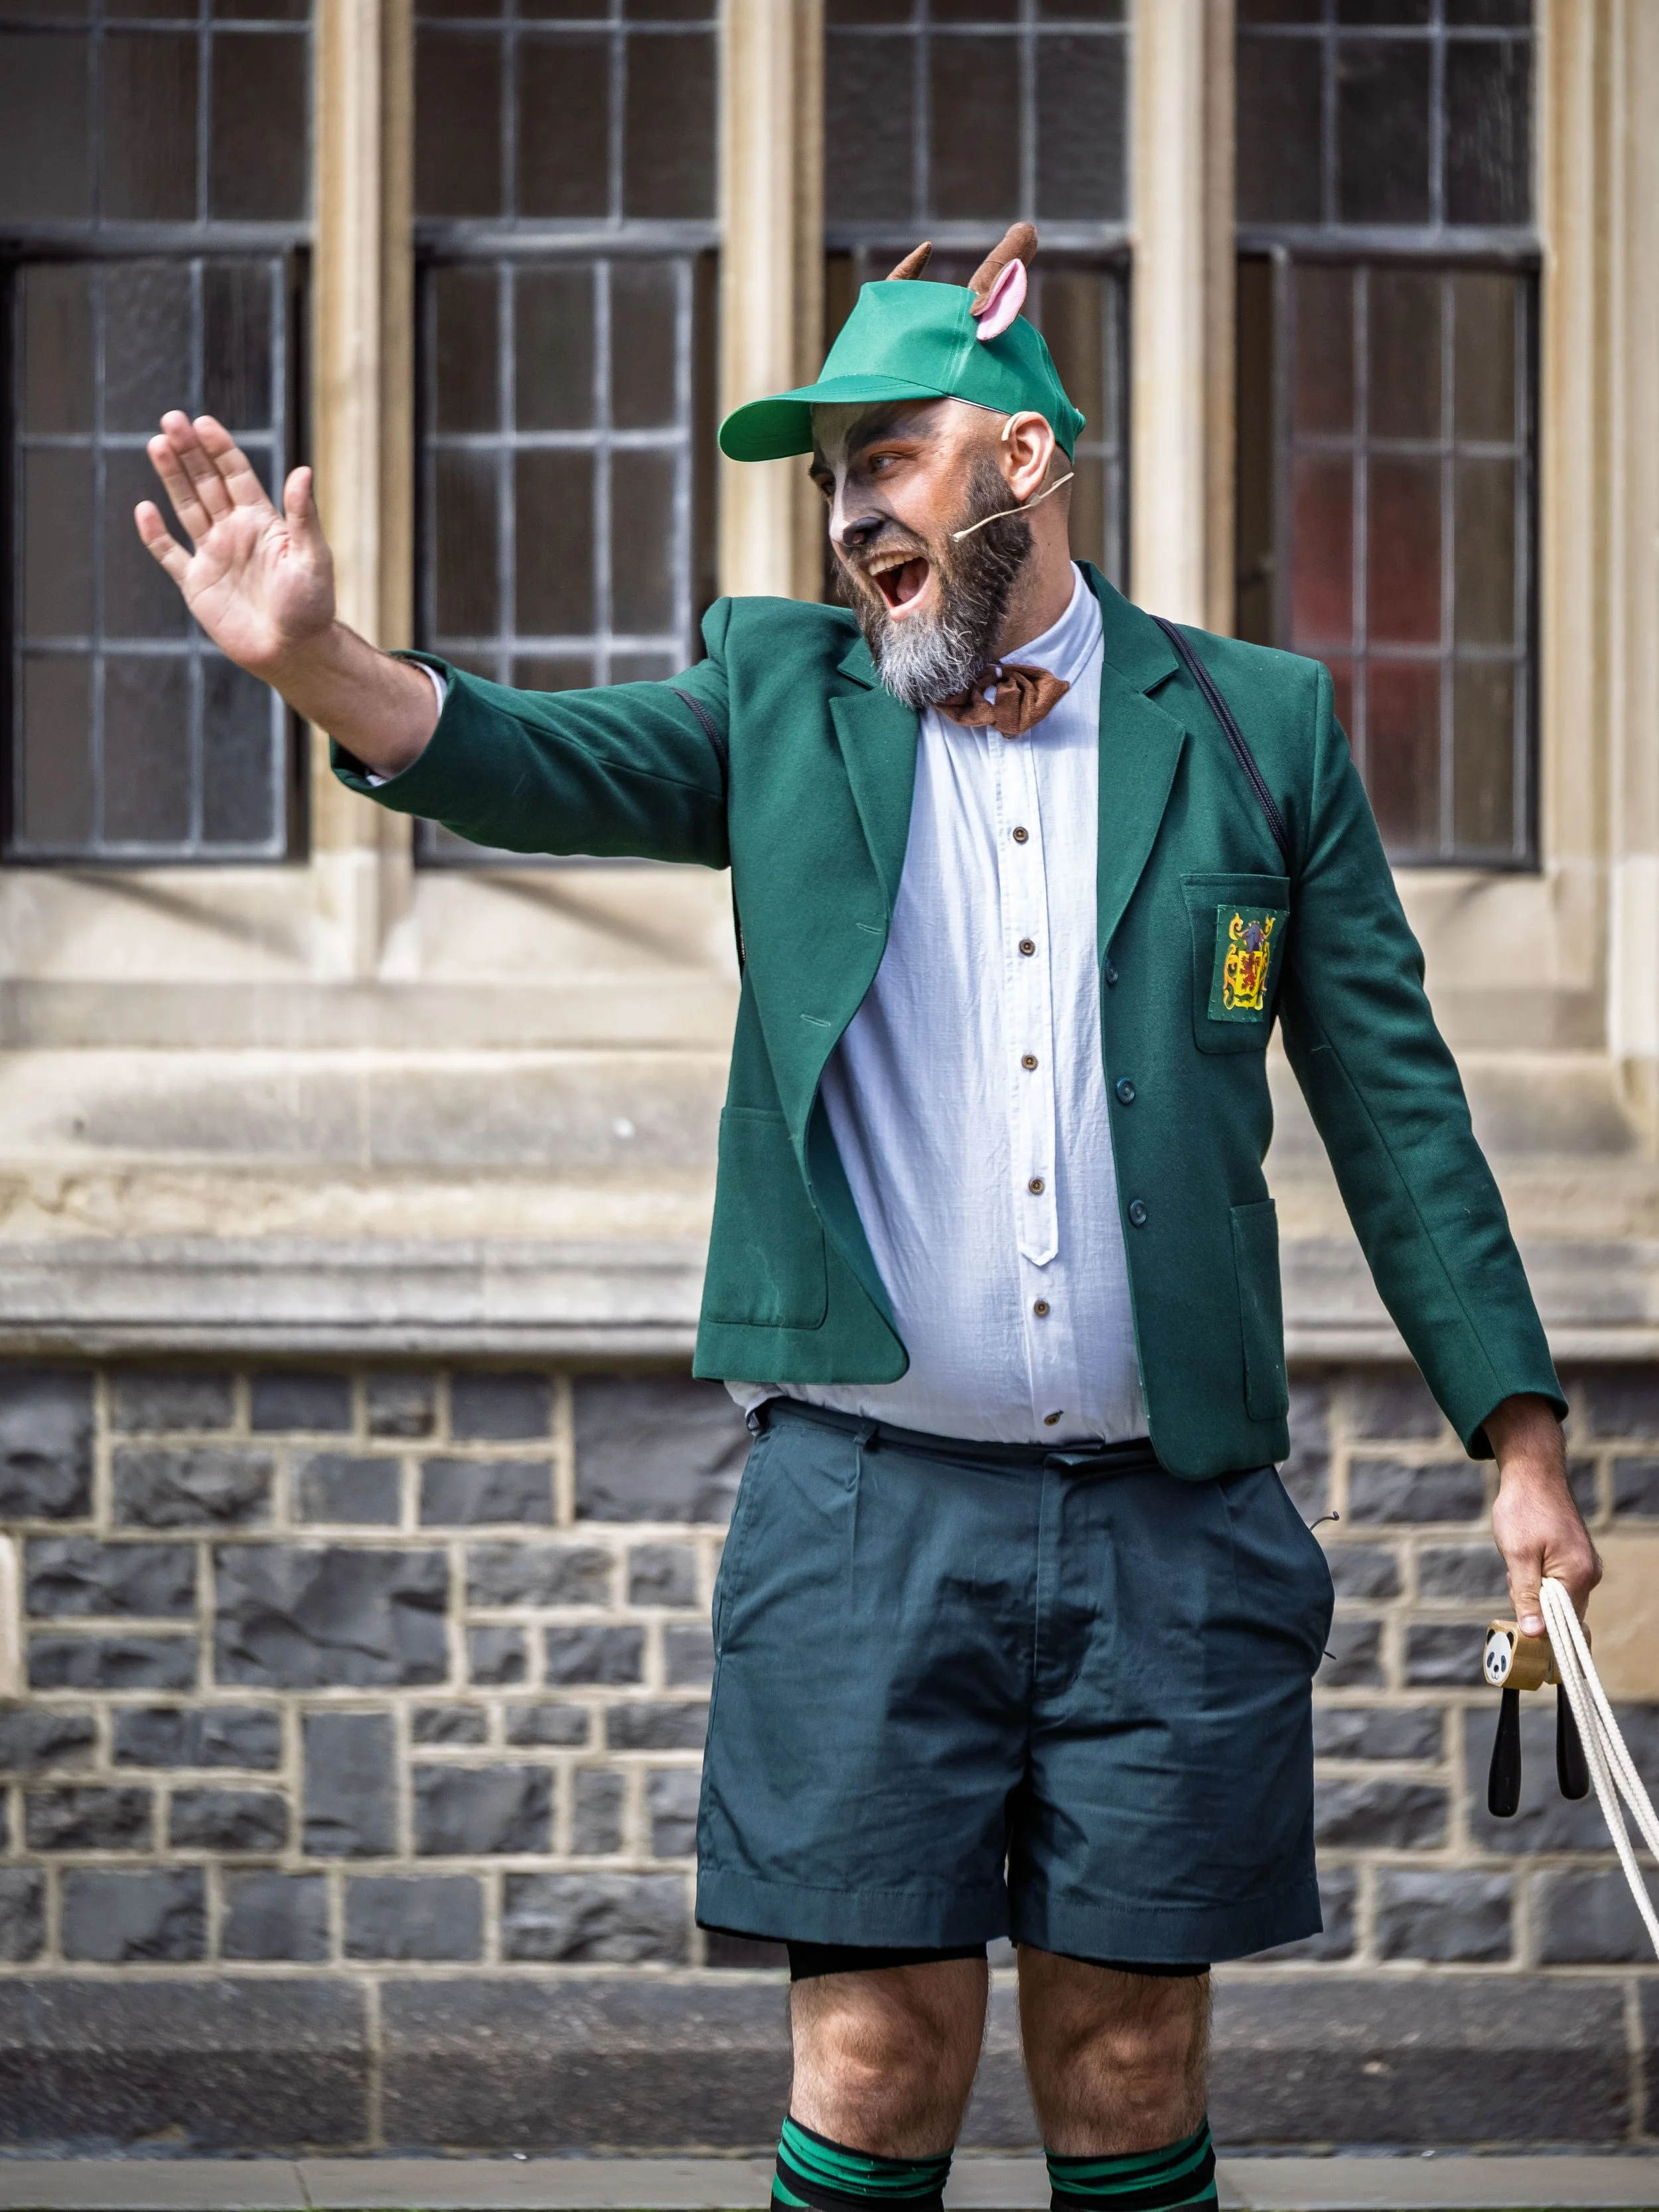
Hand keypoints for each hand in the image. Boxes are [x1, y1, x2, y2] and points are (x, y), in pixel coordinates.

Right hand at [135, 412, 333, 681]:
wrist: (294, 651)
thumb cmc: (311, 606)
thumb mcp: (312, 557)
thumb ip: (303, 515)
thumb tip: (302, 470)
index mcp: (262, 522)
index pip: (236, 475)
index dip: (219, 448)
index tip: (202, 423)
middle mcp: (234, 532)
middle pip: (206, 482)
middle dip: (188, 451)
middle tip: (170, 419)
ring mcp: (213, 556)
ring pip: (186, 507)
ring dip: (171, 477)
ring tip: (156, 444)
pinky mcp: (197, 584)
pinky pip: (170, 554)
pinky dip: (155, 534)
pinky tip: (145, 508)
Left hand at [1485, 1393, 1599, 1637]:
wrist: (1532, 1473)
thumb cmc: (1523, 1510)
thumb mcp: (1517, 1555)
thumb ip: (1527, 1596)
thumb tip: (1536, 1634)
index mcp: (1578, 1576)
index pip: (1561, 1623)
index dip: (1536, 1623)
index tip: (1516, 1606)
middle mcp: (1589, 1573)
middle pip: (1559, 1612)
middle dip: (1530, 1601)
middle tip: (1513, 1572)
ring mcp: (1584, 1564)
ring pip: (1554, 1596)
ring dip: (1531, 1586)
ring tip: (1518, 1558)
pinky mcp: (1575, 1557)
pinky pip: (1556, 1581)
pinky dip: (1536, 1575)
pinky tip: (1524, 1555)